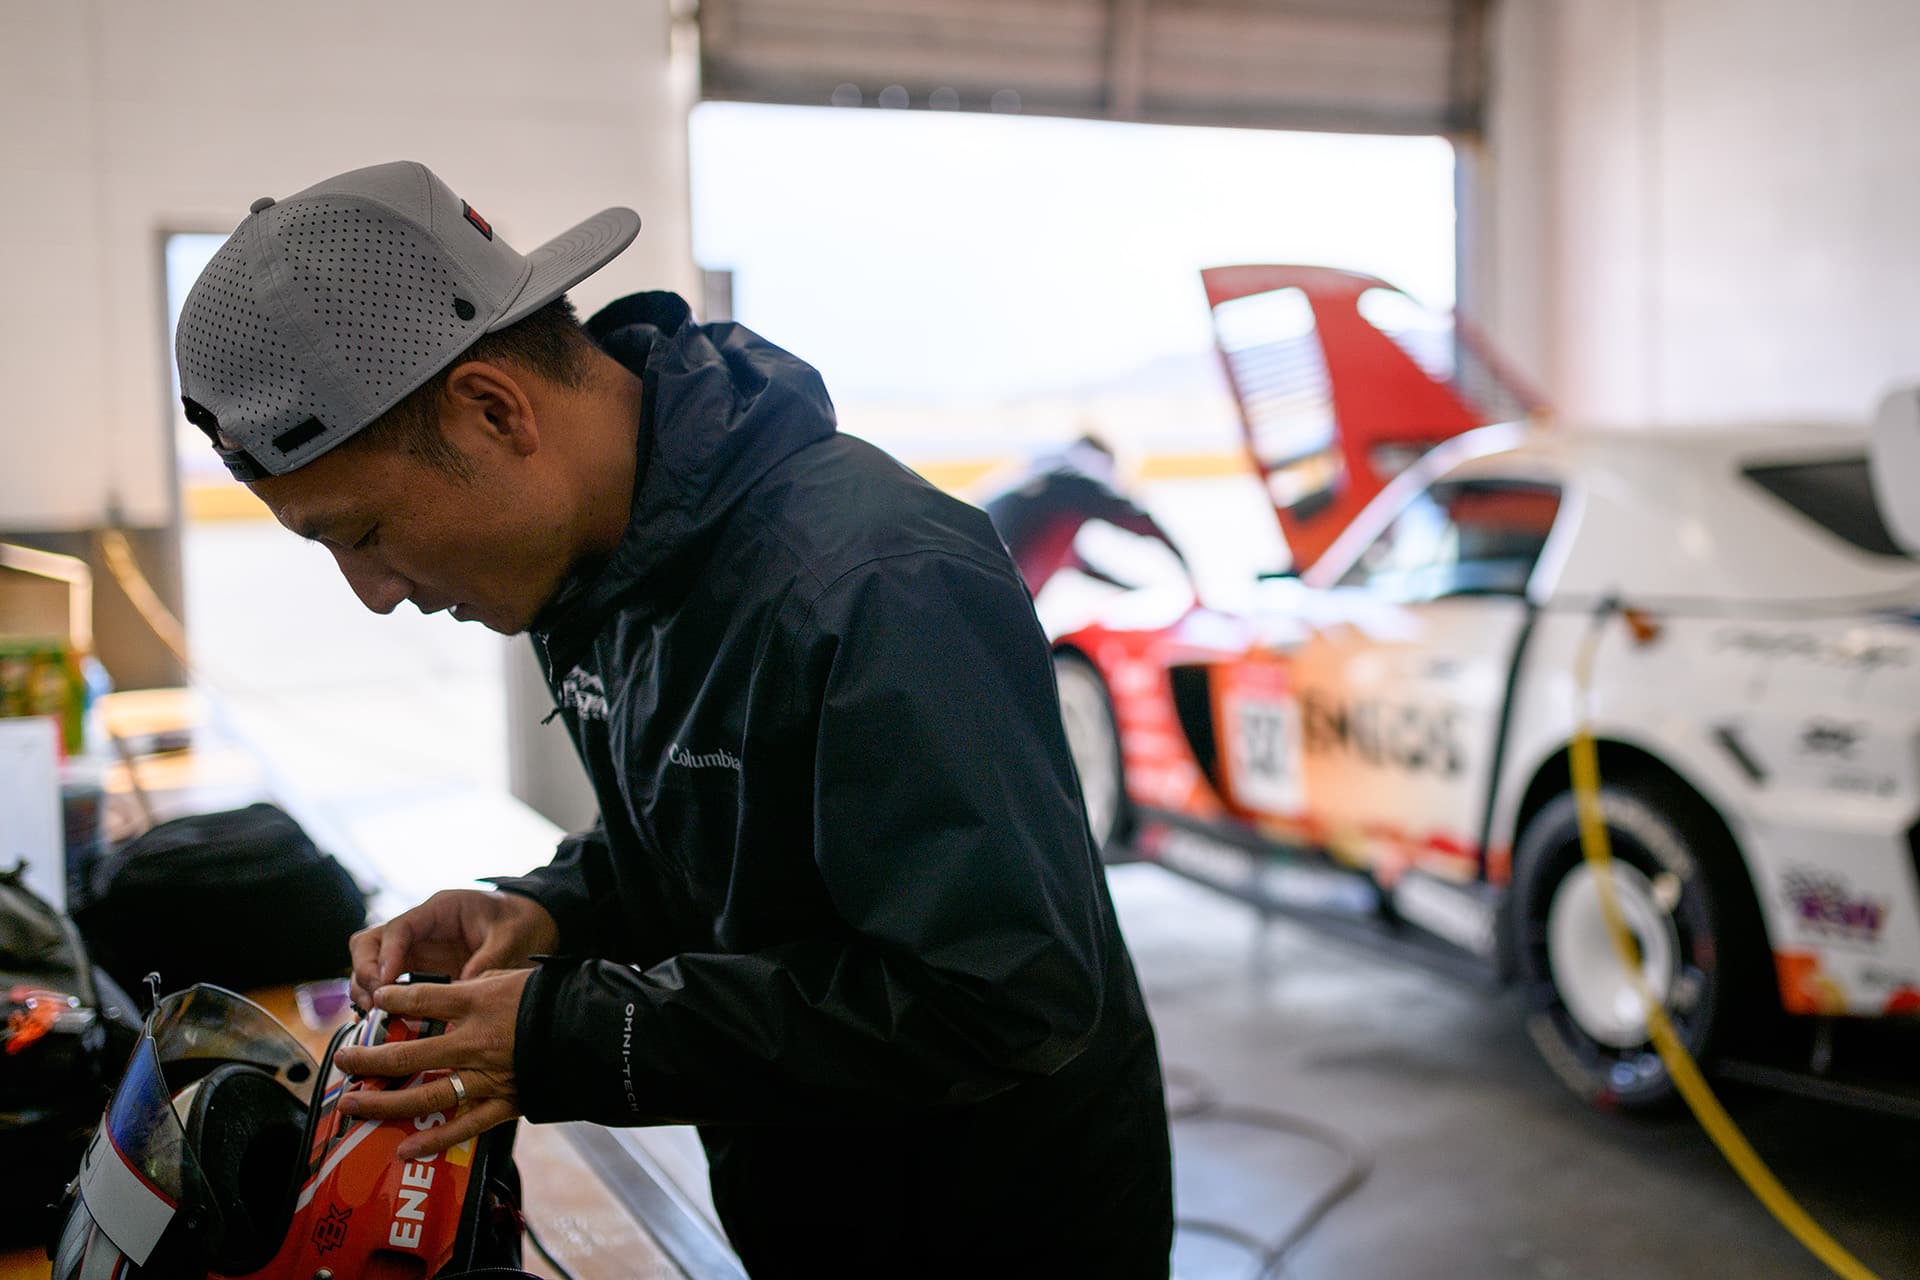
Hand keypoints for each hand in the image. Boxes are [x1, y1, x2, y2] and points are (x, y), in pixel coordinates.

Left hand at [331, 968, 533, 1159]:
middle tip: (343, 1060)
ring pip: (425, 1095)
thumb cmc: (553, 999)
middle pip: (409, 1053)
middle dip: (369, 1059)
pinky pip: (464, 1126)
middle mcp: (475, 1042)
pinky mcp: (504, 1102)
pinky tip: (404, 1149)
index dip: (393, 1000)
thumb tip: (446, 990)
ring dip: (384, 1103)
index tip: (377, 1001)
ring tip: (353, 1105)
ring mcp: (488, 1077)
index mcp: (478, 1003)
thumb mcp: (511, 976)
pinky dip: (434, 1141)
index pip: (421, 1000)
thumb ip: (474, 986)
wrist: (593, 1030)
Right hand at [348, 889, 558, 1010]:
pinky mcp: (421, 969)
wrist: (532, 924)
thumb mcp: (510, 938)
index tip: (385, 983)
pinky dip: (382, 1000)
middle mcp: (420, 928)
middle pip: (370, 942)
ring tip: (374, 1016)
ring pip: (372, 963)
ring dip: (367, 988)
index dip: (386, 956)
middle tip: (375, 1002)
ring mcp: (417, 949)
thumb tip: (461, 988)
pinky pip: (390, 983)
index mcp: (439, 910)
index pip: (399, 928)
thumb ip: (488, 960)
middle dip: (365, 971)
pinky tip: (384, 1021)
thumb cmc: (521, 923)